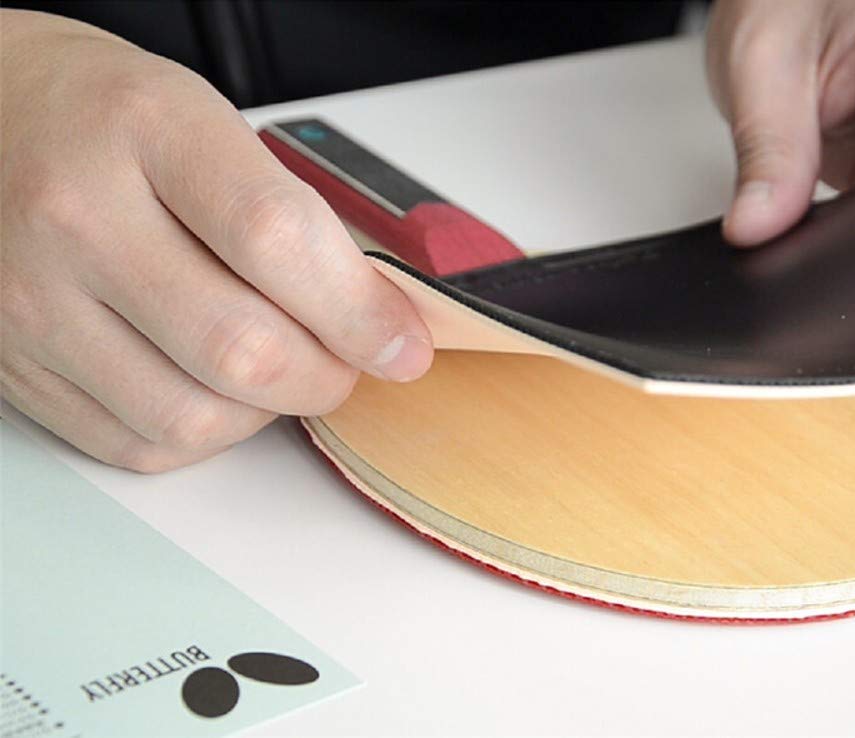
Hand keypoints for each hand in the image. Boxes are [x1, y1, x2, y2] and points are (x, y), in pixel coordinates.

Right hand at [0, 11, 432, 471]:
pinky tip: (215, 388)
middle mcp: (76, 216)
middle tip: (347, 360)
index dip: (361, 311)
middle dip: (328, 375)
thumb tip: (381, 319)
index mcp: (148, 131)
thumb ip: (297, 218)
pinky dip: (204, 432)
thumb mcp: (213, 124)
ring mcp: (34, 298)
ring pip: (193, 416)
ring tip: (278, 367)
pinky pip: (138, 442)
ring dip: (267, 412)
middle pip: (242, 348)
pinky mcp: (15, 363)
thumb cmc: (109, 119)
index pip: (279, 240)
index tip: (403, 344)